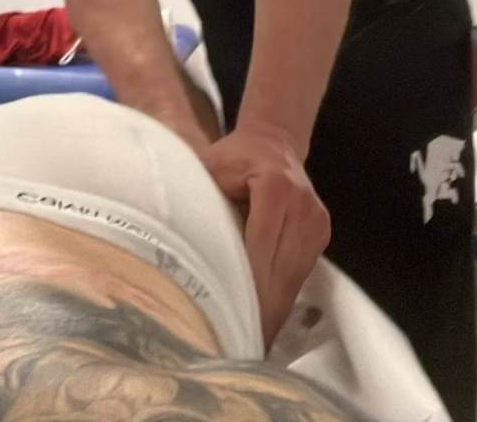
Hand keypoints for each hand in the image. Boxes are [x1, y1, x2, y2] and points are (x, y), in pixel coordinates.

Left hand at [199, 122, 330, 346]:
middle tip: (237, 347)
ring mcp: (317, 223)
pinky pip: (298, 274)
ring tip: (250, 345)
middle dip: (260, 313)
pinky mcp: (320, 235)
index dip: (244, 287)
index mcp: (276, 189)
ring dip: (273, 313)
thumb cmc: (232, 156)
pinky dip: (281, 299)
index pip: (258, 249)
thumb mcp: (207, 166)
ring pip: (292, 279)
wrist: (275, 142)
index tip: (229, 319)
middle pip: (279, 272)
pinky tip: (265, 322)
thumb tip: (168, 231)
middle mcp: (304, 208)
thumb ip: (193, 196)